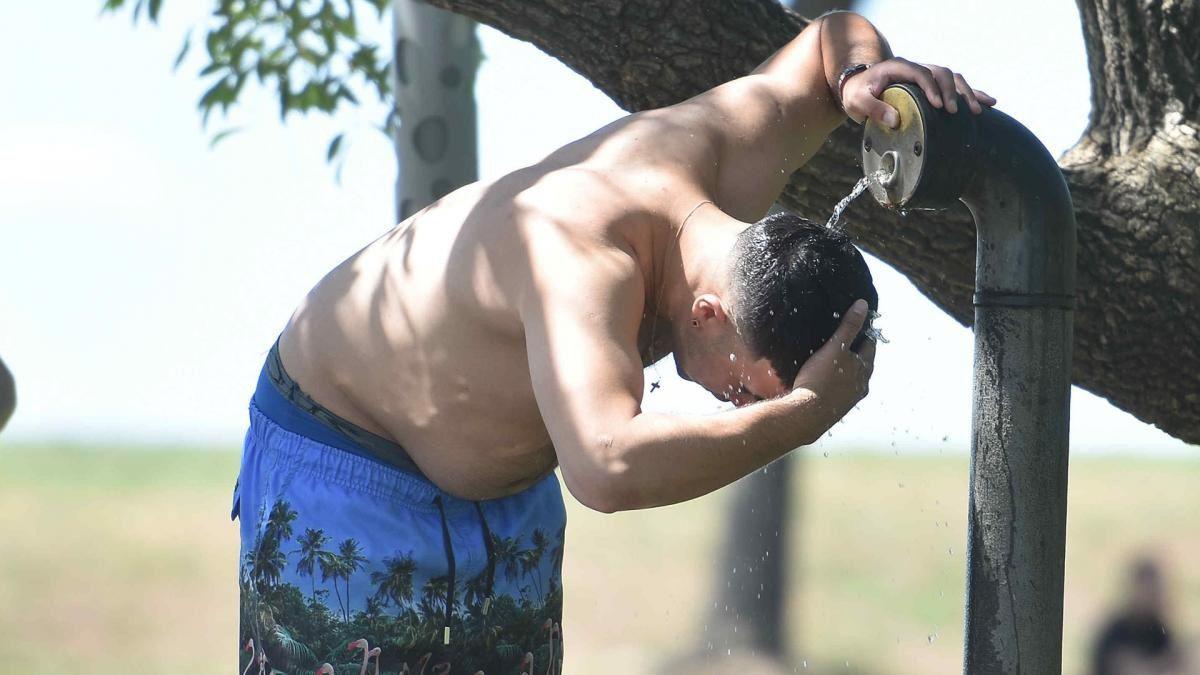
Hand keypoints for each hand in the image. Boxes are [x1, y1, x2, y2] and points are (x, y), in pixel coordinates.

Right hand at [790, 299, 875, 439]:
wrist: (805, 416)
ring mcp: (849, 400)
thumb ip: (849, 326)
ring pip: (851, 379)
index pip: (871, 344)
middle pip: (863, 363)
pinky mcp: (836, 410)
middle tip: (845, 340)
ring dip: (846, 370)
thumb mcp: (835, 347)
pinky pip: (839, 391)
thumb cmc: (820, 379)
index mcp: (865, 369)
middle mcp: (861, 386)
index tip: (861, 324)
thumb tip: (863, 304)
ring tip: (833, 360)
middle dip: (856, 352)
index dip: (866, 333)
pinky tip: (823, 382)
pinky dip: (835, 383)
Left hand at [841, 57, 996, 127]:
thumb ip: (873, 109)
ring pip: (953, 77)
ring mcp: (926, 74)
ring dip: (966, 93)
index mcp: (899, 67)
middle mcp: (916, 67)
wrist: (858, 87)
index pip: (921, 73)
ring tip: (977, 111)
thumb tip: (895, 119)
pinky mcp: (933, 85)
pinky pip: (956, 85)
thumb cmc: (857, 94)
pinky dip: (972, 93)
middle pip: (941, 73)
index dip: (931, 88)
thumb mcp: (857, 101)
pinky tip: (988, 102)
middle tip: (954, 112)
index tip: (938, 106)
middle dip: (951, 92)